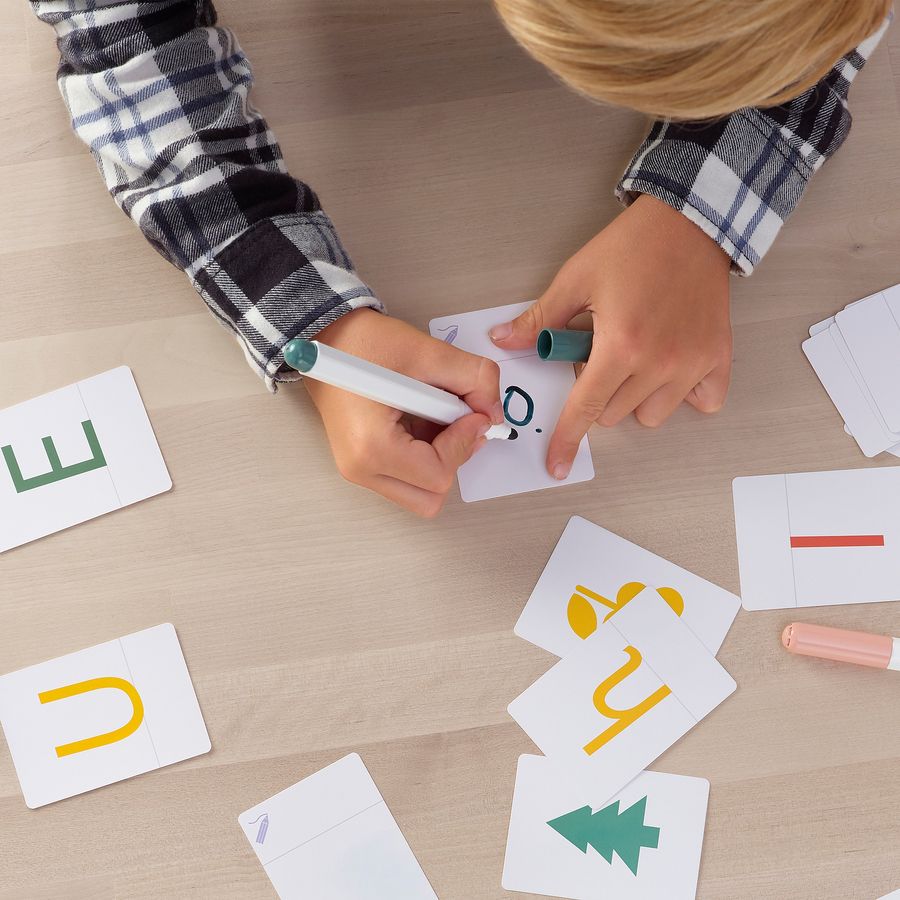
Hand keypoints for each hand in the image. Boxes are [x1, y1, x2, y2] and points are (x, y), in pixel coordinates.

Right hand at [305, 309, 502, 515]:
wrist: (323, 337)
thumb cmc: (361, 342)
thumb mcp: (427, 352)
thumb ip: (474, 379)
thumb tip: (494, 411)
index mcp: (371, 447)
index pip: (439, 473)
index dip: (465, 441)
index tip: (472, 411)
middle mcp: (360, 469)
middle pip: (431, 497)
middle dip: (453, 458)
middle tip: (454, 418)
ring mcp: (359, 470)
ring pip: (421, 492)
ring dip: (440, 458)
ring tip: (433, 414)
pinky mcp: (362, 463)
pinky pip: (407, 477)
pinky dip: (425, 454)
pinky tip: (419, 417)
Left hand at [489, 194, 731, 478]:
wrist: (691, 222)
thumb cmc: (633, 247)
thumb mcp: (576, 278)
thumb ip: (540, 319)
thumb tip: (505, 341)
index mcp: (621, 346)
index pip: (586, 409)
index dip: (567, 440)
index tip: (557, 464)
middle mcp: (659, 363)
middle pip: (613, 414)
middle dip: (598, 392)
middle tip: (601, 352)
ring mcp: (692, 364)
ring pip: (651, 414)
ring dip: (635, 396)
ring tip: (635, 356)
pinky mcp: (718, 358)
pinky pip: (700, 403)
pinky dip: (682, 394)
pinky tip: (670, 366)